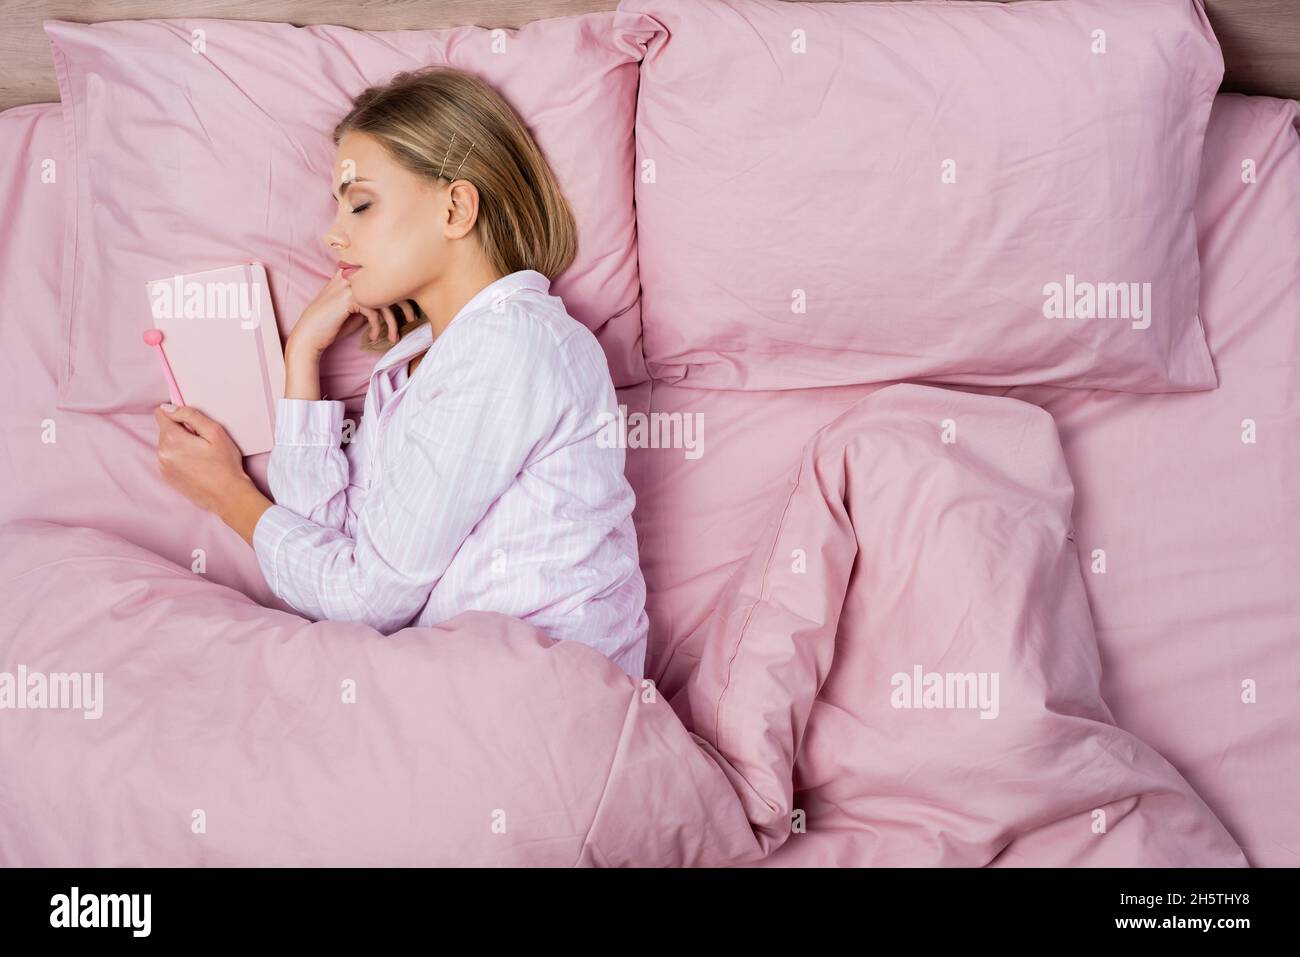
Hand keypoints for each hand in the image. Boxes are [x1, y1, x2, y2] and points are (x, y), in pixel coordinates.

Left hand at [154, 404, 251, 513]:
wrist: (227, 495)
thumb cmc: (225, 464)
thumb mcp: (215, 432)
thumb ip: (190, 415)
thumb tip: (168, 407)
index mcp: (172, 438)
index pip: (161, 414)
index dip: (177, 414)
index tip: (192, 423)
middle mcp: (162, 452)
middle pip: (165, 430)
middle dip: (181, 431)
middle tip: (202, 442)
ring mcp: (163, 466)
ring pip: (167, 445)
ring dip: (179, 445)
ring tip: (200, 455)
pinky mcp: (167, 477)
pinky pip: (168, 459)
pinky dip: (179, 458)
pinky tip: (196, 465)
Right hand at [288, 269, 417, 355]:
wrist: (310, 335)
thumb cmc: (335, 324)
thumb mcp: (359, 310)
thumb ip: (374, 301)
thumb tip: (399, 303)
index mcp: (355, 274)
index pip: (386, 278)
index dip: (402, 294)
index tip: (410, 312)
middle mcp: (352, 275)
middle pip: (390, 284)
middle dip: (405, 305)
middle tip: (412, 319)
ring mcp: (349, 285)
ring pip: (384, 300)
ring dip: (392, 323)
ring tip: (394, 337)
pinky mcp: (348, 298)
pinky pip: (374, 311)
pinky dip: (376, 327)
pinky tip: (374, 338)